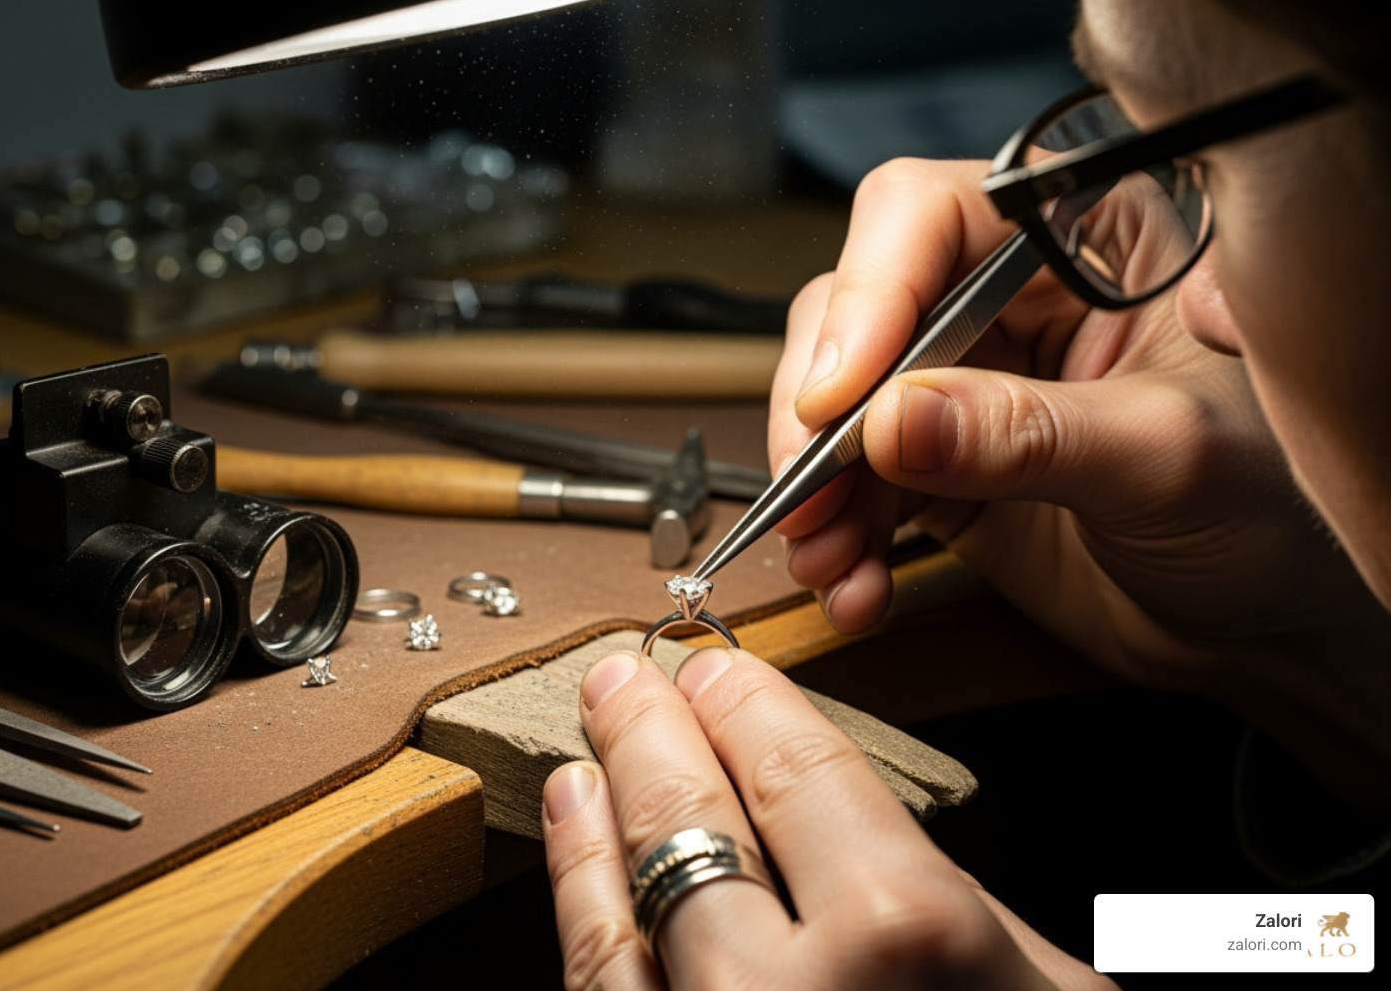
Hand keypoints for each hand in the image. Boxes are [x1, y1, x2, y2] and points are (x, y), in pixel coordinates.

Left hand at [542, 648, 1116, 989]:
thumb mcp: (1049, 990)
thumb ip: (942, 900)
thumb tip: (837, 819)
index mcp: (903, 939)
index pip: (795, 775)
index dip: (746, 707)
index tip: (716, 668)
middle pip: (691, 823)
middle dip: (649, 734)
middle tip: (624, 679)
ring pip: (622, 914)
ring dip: (595, 819)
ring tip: (583, 753)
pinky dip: (581, 911)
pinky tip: (578, 855)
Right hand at [769, 158, 1385, 687]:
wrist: (1266, 620)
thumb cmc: (1270, 506)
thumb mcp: (1165, 456)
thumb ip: (1031, 433)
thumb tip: (898, 420)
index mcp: (1078, 234)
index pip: (928, 217)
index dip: (871, 294)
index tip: (840, 396)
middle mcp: (1005, 294)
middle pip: (856, 309)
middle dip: (820, 410)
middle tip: (812, 487)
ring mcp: (961, 382)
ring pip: (834, 404)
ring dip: (816, 490)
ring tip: (830, 558)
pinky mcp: (936, 466)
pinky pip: (851, 487)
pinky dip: (838, 538)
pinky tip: (855, 584)